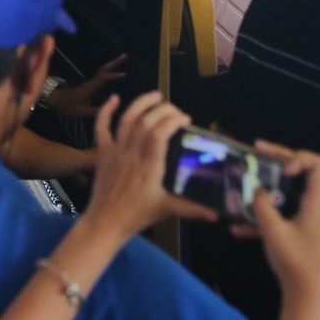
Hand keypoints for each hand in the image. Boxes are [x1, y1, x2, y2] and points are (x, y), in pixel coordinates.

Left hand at [47, 55, 125, 118]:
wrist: (56, 100)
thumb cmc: (68, 106)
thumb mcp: (81, 111)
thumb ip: (95, 111)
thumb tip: (110, 111)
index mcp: (90, 88)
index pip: (103, 79)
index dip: (113, 76)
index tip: (124, 74)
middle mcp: (91, 82)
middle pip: (104, 69)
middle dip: (114, 62)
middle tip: (125, 56)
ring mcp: (91, 82)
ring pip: (103, 70)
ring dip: (113, 64)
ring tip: (123, 58)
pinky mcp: (90, 84)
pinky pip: (102, 74)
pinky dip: (109, 70)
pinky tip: (115, 70)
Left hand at [83, 92, 212, 240]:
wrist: (104, 223)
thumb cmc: (136, 216)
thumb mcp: (166, 210)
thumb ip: (192, 209)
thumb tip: (217, 214)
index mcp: (149, 166)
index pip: (160, 134)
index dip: (173, 121)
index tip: (185, 120)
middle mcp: (132, 154)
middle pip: (146, 122)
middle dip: (163, 110)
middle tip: (177, 111)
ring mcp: (115, 152)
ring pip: (126, 120)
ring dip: (141, 104)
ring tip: (156, 95)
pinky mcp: (102, 154)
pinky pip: (101, 128)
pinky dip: (105, 111)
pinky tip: (114, 99)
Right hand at [247, 143, 319, 304]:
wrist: (307, 295)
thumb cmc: (295, 262)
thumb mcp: (273, 232)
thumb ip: (262, 206)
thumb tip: (256, 190)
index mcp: (317, 202)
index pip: (319, 164)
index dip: (298, 157)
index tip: (279, 167)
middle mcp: (318, 206)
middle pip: (302, 174)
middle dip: (277, 164)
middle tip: (256, 153)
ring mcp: (311, 219)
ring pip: (290, 194)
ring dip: (268, 190)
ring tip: (245, 184)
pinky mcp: (303, 232)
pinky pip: (285, 215)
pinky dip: (266, 217)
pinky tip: (238, 228)